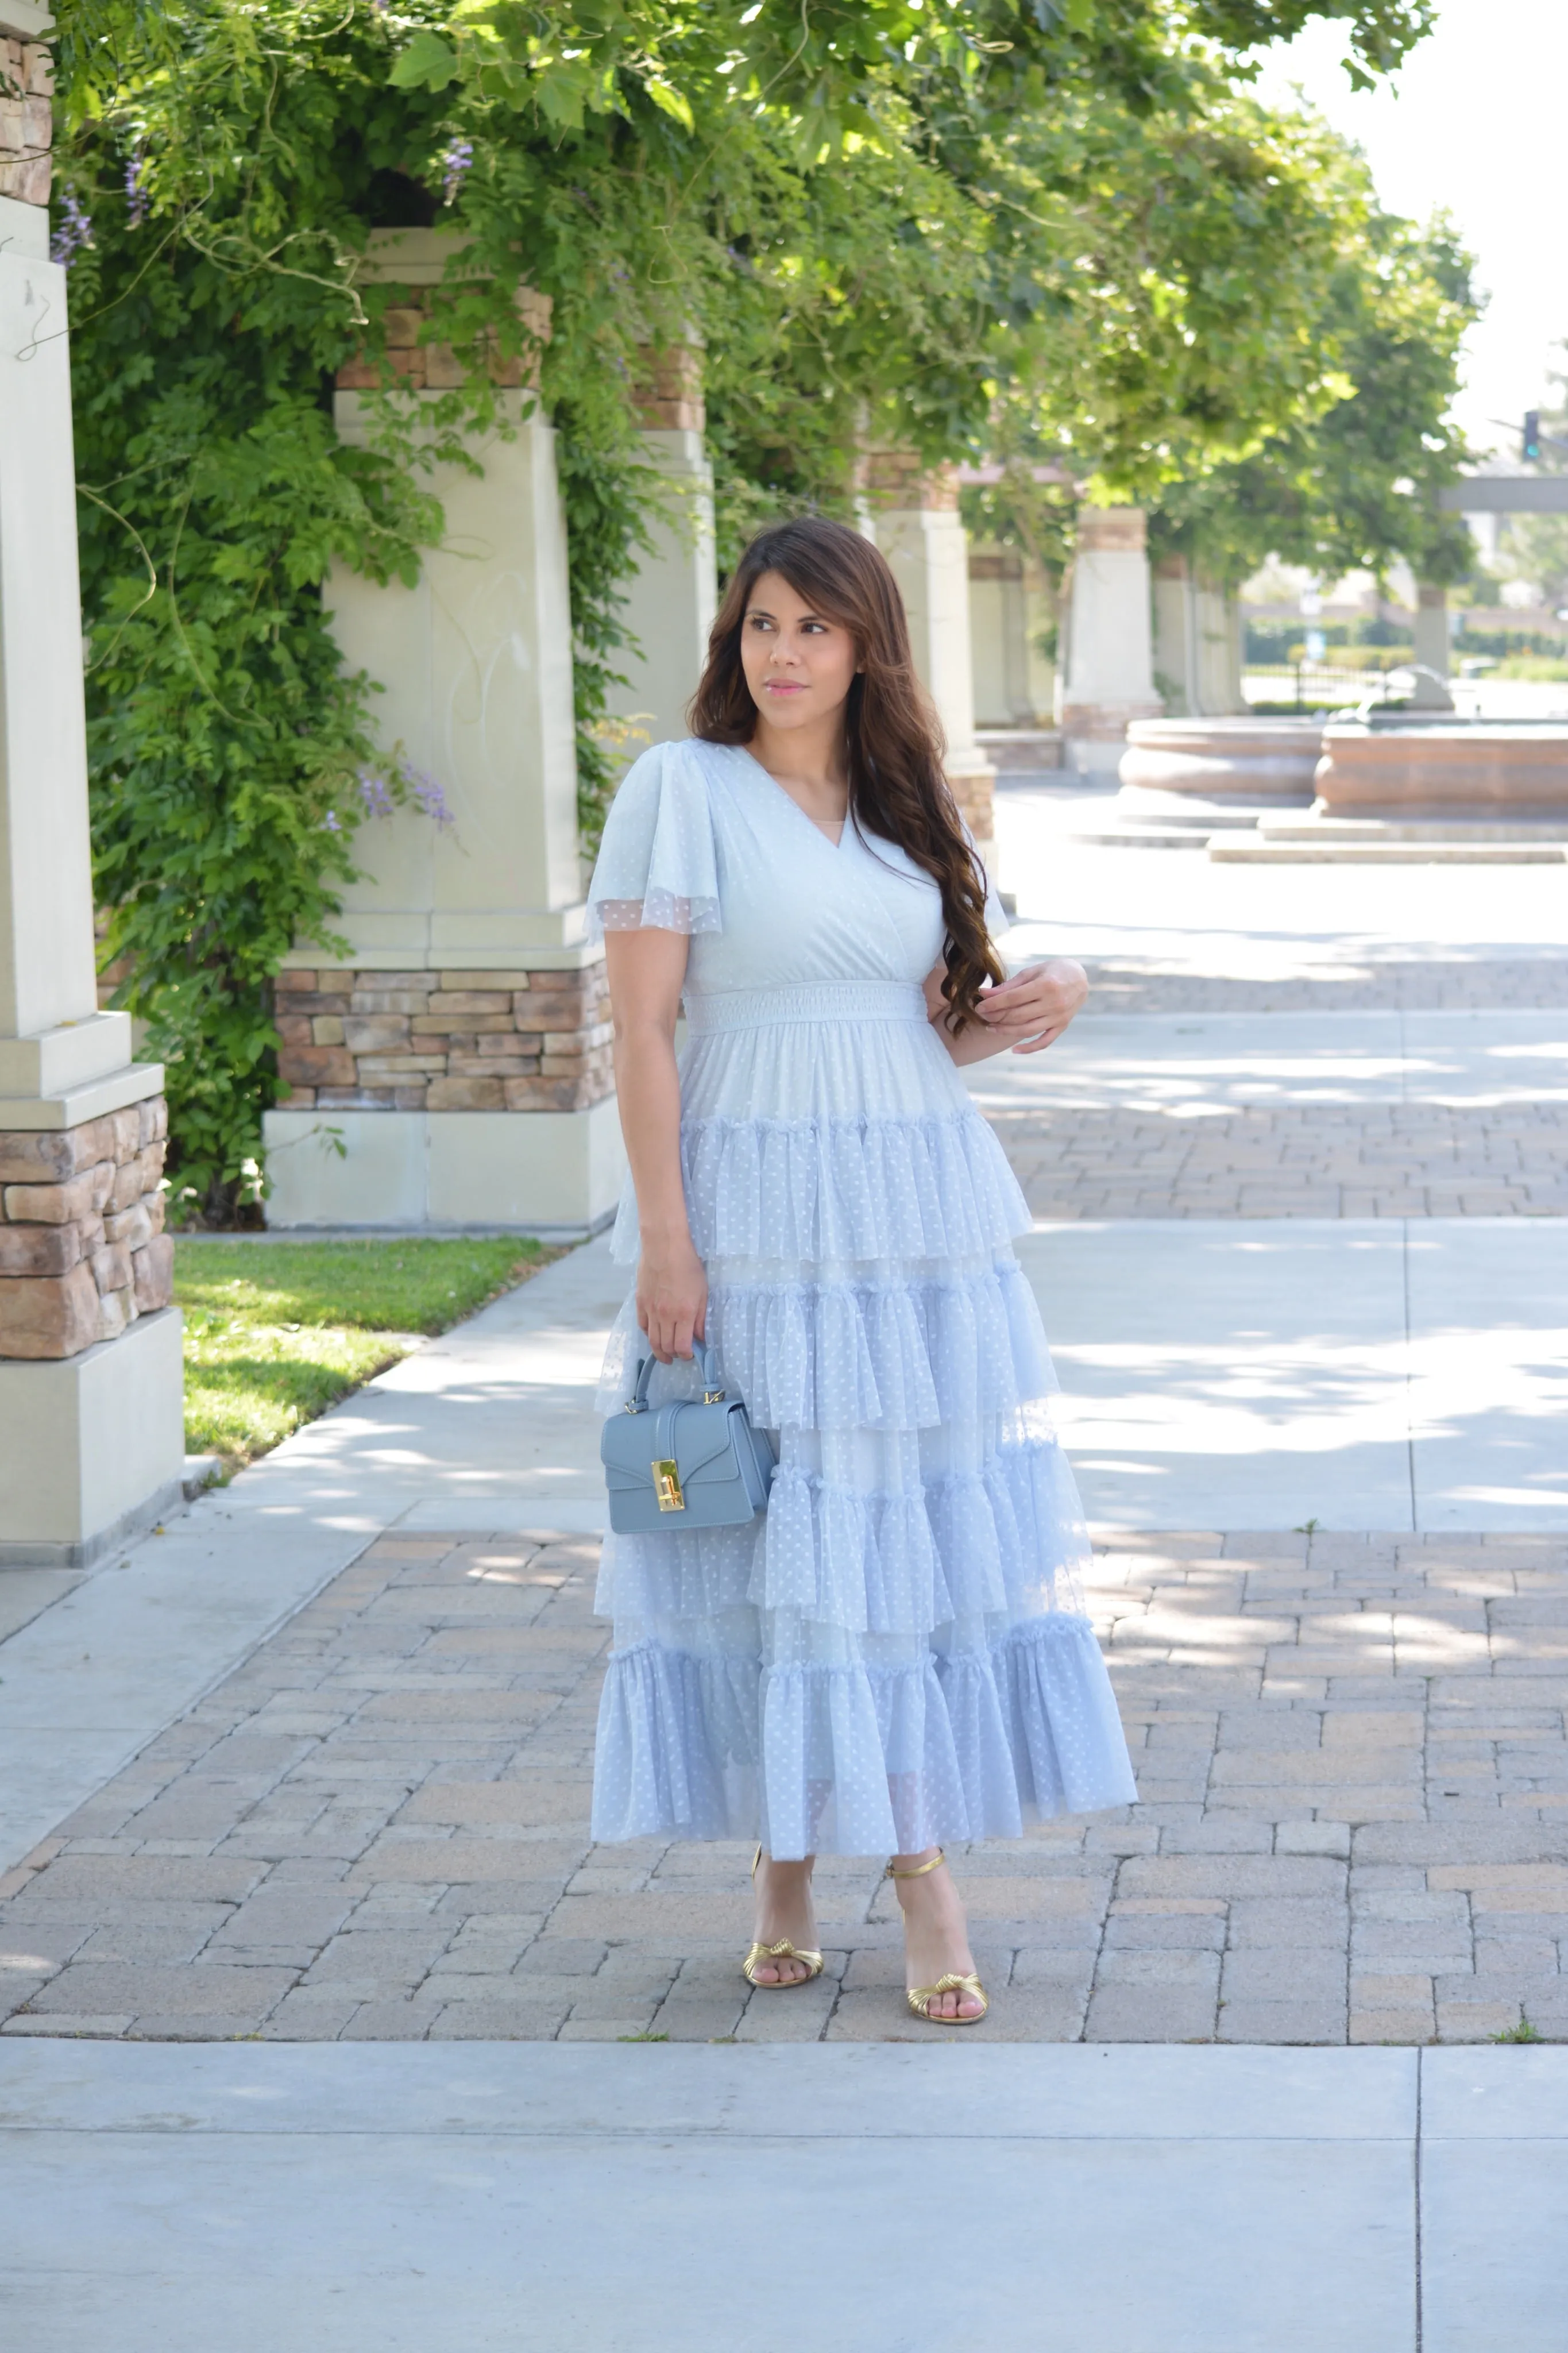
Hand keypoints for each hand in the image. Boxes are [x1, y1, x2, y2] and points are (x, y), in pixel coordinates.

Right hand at [636, 1232, 708, 1362]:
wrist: (664, 1246)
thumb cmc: (688, 1265)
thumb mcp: (702, 1292)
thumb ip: (700, 1318)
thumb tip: (700, 1338)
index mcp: (684, 1313)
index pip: (682, 1346)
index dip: (687, 1355)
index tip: (691, 1354)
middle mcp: (665, 1315)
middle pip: (666, 1347)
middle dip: (674, 1355)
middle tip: (680, 1355)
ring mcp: (650, 1310)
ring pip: (652, 1340)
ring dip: (660, 1351)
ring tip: (665, 1355)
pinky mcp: (640, 1302)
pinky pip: (643, 1326)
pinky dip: (649, 1335)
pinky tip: (654, 1336)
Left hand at [974, 958, 1087, 1053]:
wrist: (1080, 978)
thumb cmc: (1053, 971)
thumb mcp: (1032, 972)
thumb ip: (1009, 985)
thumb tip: (985, 994)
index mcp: (1046, 985)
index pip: (1013, 998)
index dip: (993, 1004)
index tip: (980, 1006)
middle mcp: (1054, 1003)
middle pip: (1018, 1015)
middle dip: (996, 1017)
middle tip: (982, 1016)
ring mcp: (1059, 1017)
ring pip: (1027, 1030)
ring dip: (1006, 1031)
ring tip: (991, 1028)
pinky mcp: (1062, 1026)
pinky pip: (1044, 1042)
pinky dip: (1029, 1049)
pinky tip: (1014, 1050)